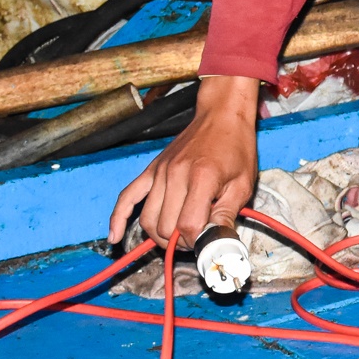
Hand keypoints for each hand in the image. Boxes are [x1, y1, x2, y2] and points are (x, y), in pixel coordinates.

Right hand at [108, 75, 260, 247]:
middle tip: (195, 239)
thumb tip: (217, 243)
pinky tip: (115, 237)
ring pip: (147, 219)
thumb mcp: (243, 183)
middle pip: (165, 227)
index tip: (208, 241)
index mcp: (201, 177)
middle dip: (179, 242)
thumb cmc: (236, 147)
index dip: (197, 241)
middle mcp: (175, 174)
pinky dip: (118, 219)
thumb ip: (227, 214)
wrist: (221, 116)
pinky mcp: (150, 170)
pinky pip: (127, 197)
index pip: (188, 225)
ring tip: (177, 238)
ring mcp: (159, 172)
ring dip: (159, 237)